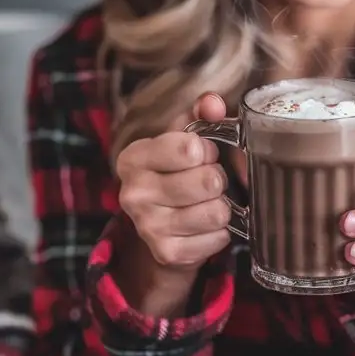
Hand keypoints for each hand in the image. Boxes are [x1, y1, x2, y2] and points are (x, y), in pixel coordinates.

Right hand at [116, 93, 231, 272]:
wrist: (161, 228)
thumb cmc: (175, 175)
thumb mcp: (182, 140)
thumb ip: (200, 115)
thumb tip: (211, 103)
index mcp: (133, 158)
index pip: (190, 148)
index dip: (207, 151)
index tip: (201, 156)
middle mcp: (133, 193)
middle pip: (208, 181)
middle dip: (217, 180)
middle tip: (207, 183)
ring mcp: (148, 226)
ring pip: (217, 212)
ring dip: (221, 207)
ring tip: (206, 204)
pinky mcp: (167, 253)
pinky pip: (218, 238)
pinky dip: (219, 233)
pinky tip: (203, 227)